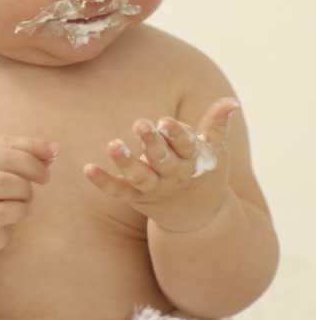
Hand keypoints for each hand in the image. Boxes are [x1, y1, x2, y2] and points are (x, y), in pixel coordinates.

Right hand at [0, 135, 57, 250]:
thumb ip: (26, 159)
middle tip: (45, 178)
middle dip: (31, 166)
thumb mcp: (6, 173)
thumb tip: (52, 150)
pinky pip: (0, 211)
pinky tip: (22, 211)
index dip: (32, 145)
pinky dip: (19, 210)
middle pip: (3, 158)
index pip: (5, 142)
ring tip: (28, 197)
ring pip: (1, 182)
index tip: (55, 151)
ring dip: (24, 189)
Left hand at [83, 98, 238, 232]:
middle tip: (139, 124)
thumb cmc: (206, 173)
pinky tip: (87, 169)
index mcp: (192, 160)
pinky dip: (104, 182)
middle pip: (161, 159)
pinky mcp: (137, 198)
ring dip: (126, 162)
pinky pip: (119, 191)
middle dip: (151, 143)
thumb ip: (218, 122)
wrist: (198, 219)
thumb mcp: (216, 149)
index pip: (186, 145)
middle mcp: (173, 175)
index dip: (176, 134)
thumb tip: (232, 100)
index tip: (166, 121)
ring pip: (139, 177)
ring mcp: (154, 189)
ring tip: (112, 144)